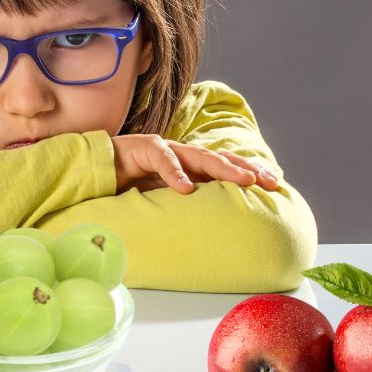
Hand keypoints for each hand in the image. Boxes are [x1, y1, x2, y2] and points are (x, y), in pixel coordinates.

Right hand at [111, 134, 280, 194]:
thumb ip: (188, 203)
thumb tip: (217, 223)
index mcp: (190, 165)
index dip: (251, 172)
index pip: (226, 167)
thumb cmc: (131, 184)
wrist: (95, 169)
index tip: (277, 184)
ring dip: (223, 168)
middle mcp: (182, 154)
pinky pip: (162, 160)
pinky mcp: (142, 148)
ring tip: (244, 181)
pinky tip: (186, 187)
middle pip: (221, 159)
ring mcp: (165, 149)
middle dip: (248, 170)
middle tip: (271, 182)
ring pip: (199, 156)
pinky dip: (174, 173)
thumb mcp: (165, 197)